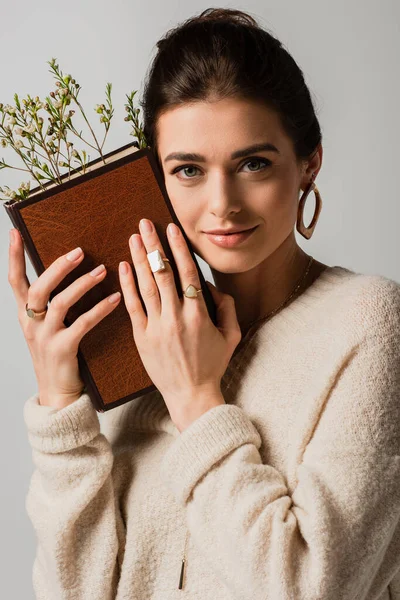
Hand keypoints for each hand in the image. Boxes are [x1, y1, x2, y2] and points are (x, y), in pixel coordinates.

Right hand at [8, 229, 120, 407]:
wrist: (58, 393)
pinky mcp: (62, 349)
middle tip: (79, 251)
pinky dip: (100, 309)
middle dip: (58, 267)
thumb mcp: (45, 328)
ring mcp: (44, 337)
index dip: (13, 256)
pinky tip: (115, 299)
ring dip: (83, 284)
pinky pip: (83, 324)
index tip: (15, 233)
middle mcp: (30, 323)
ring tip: (103, 270)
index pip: (15, 280)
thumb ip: (49, 303)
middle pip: (39, 288)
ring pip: (60, 303)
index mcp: (24, 314)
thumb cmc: (57, 355)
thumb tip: (64, 271)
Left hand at [118, 219, 241, 430]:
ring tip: (132, 238)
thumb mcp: (231, 335)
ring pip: (146, 285)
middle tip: (145, 223)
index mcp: (199, 315)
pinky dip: (127, 285)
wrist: (191, 394)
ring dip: (138, 259)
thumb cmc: (212, 365)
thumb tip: (212, 286)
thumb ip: (226, 307)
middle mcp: (176, 317)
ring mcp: (157, 327)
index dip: (177, 248)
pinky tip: (123, 267)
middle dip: (153, 245)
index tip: (170, 228)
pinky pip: (133, 306)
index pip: (186, 273)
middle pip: (162, 273)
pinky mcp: (142, 337)